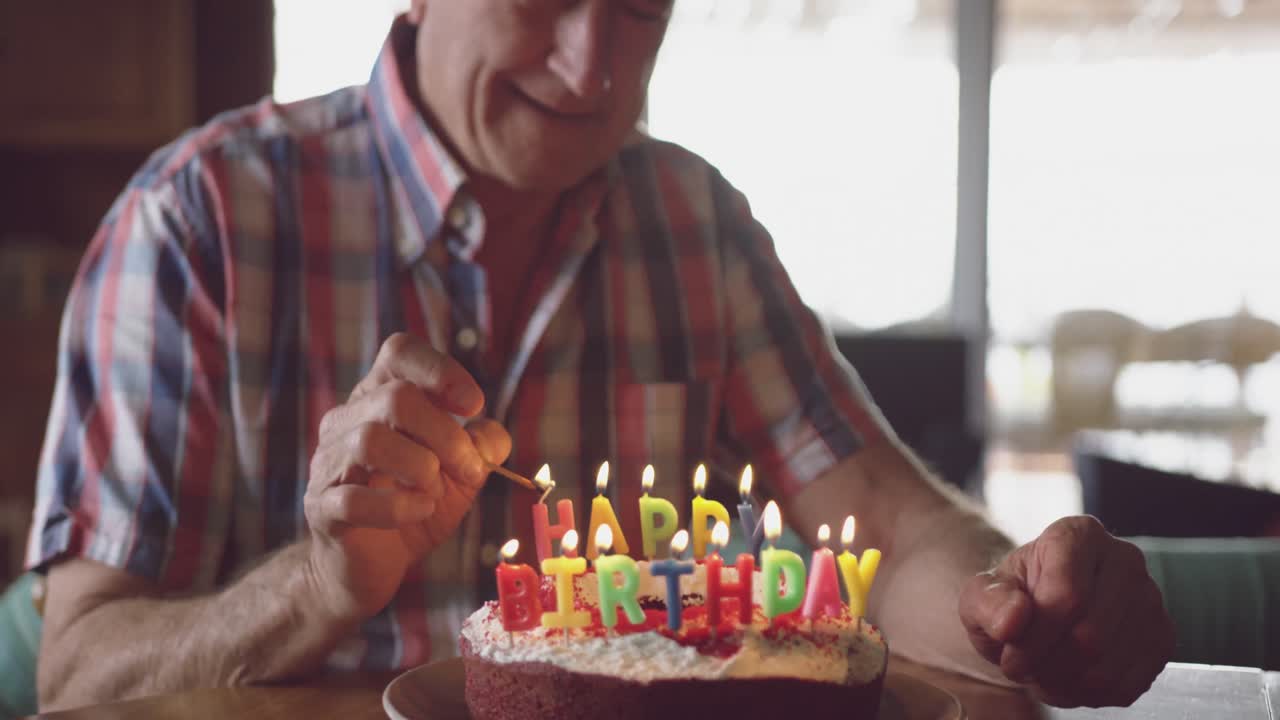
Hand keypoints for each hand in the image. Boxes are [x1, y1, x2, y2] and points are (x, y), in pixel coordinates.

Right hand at [303, 332, 511, 620]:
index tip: (473, 405)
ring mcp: (329, 463)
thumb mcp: (461, 475)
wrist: (370, 567)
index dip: (440, 370)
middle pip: (395, 398)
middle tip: (467, 469)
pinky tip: (419, 511)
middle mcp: (348, 421)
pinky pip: (354, 499)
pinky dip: (398, 506)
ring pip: (369, 439)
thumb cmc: (415, 507)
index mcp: (380, 400)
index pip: (398, 353)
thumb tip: (490, 432)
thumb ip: (481, 448)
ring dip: (421, 466)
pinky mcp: (322, 508)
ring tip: (435, 490)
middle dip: (446, 435)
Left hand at [958, 516, 1174, 707]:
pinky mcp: (1162, 638)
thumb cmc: (1012, 600)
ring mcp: (1151, 600)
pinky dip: (1088, 694)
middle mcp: (1125, 560)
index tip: (1008, 647)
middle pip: (1091, 636)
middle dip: (1046, 663)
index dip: (1032, 636)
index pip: (1066, 596)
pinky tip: (1068, 677)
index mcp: (1078, 536)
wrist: (1037, 613)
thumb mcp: (981, 596)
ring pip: (1108, 666)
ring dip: (1063, 683)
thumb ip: (989, 603)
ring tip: (1042, 670)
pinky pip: (1126, 685)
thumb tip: (1014, 619)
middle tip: (1022, 665)